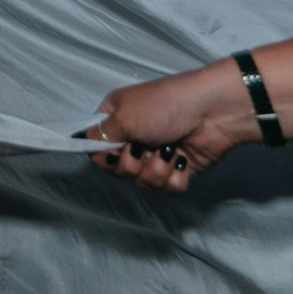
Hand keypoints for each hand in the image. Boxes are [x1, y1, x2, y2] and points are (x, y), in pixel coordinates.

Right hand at [87, 60, 257, 193]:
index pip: (95, 148)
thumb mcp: (123, 116)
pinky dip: (174, 177)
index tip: (116, 151)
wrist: (214, 112)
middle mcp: (133, 137)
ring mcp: (155, 154)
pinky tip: (182, 160)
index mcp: (115, 119)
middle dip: (133, 165)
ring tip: (170, 151)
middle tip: (144, 147)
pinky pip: (167, 188)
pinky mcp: (177, 168)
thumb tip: (79, 143)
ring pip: (143, 182)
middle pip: (118, 170)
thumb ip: (97, 136)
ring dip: (157, 170)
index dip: (104, 156)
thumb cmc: (165, 105)